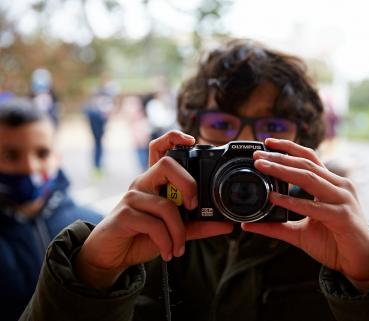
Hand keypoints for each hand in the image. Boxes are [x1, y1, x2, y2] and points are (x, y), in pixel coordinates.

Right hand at [75, 131, 232, 288]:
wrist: (112, 256)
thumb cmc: (142, 236)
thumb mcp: (174, 230)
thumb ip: (198, 226)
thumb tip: (226, 225)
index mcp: (155, 182)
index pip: (159, 149)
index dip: (173, 138)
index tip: (192, 140)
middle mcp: (142, 183)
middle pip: (165, 165)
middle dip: (188, 183)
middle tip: (194, 206)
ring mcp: (132, 197)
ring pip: (165, 205)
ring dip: (178, 231)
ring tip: (179, 248)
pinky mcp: (124, 215)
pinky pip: (153, 225)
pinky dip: (166, 241)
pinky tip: (168, 252)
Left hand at [242, 138, 368, 291]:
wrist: (362, 263)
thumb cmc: (335, 243)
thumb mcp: (299, 232)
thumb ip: (276, 226)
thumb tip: (248, 224)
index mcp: (331, 184)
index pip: (309, 158)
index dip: (289, 147)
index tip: (267, 142)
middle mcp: (339, 186)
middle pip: (306, 164)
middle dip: (279, 158)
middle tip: (257, 157)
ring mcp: (342, 199)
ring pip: (309, 178)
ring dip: (283, 171)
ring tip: (262, 168)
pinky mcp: (343, 216)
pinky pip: (314, 206)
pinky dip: (292, 201)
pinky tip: (274, 198)